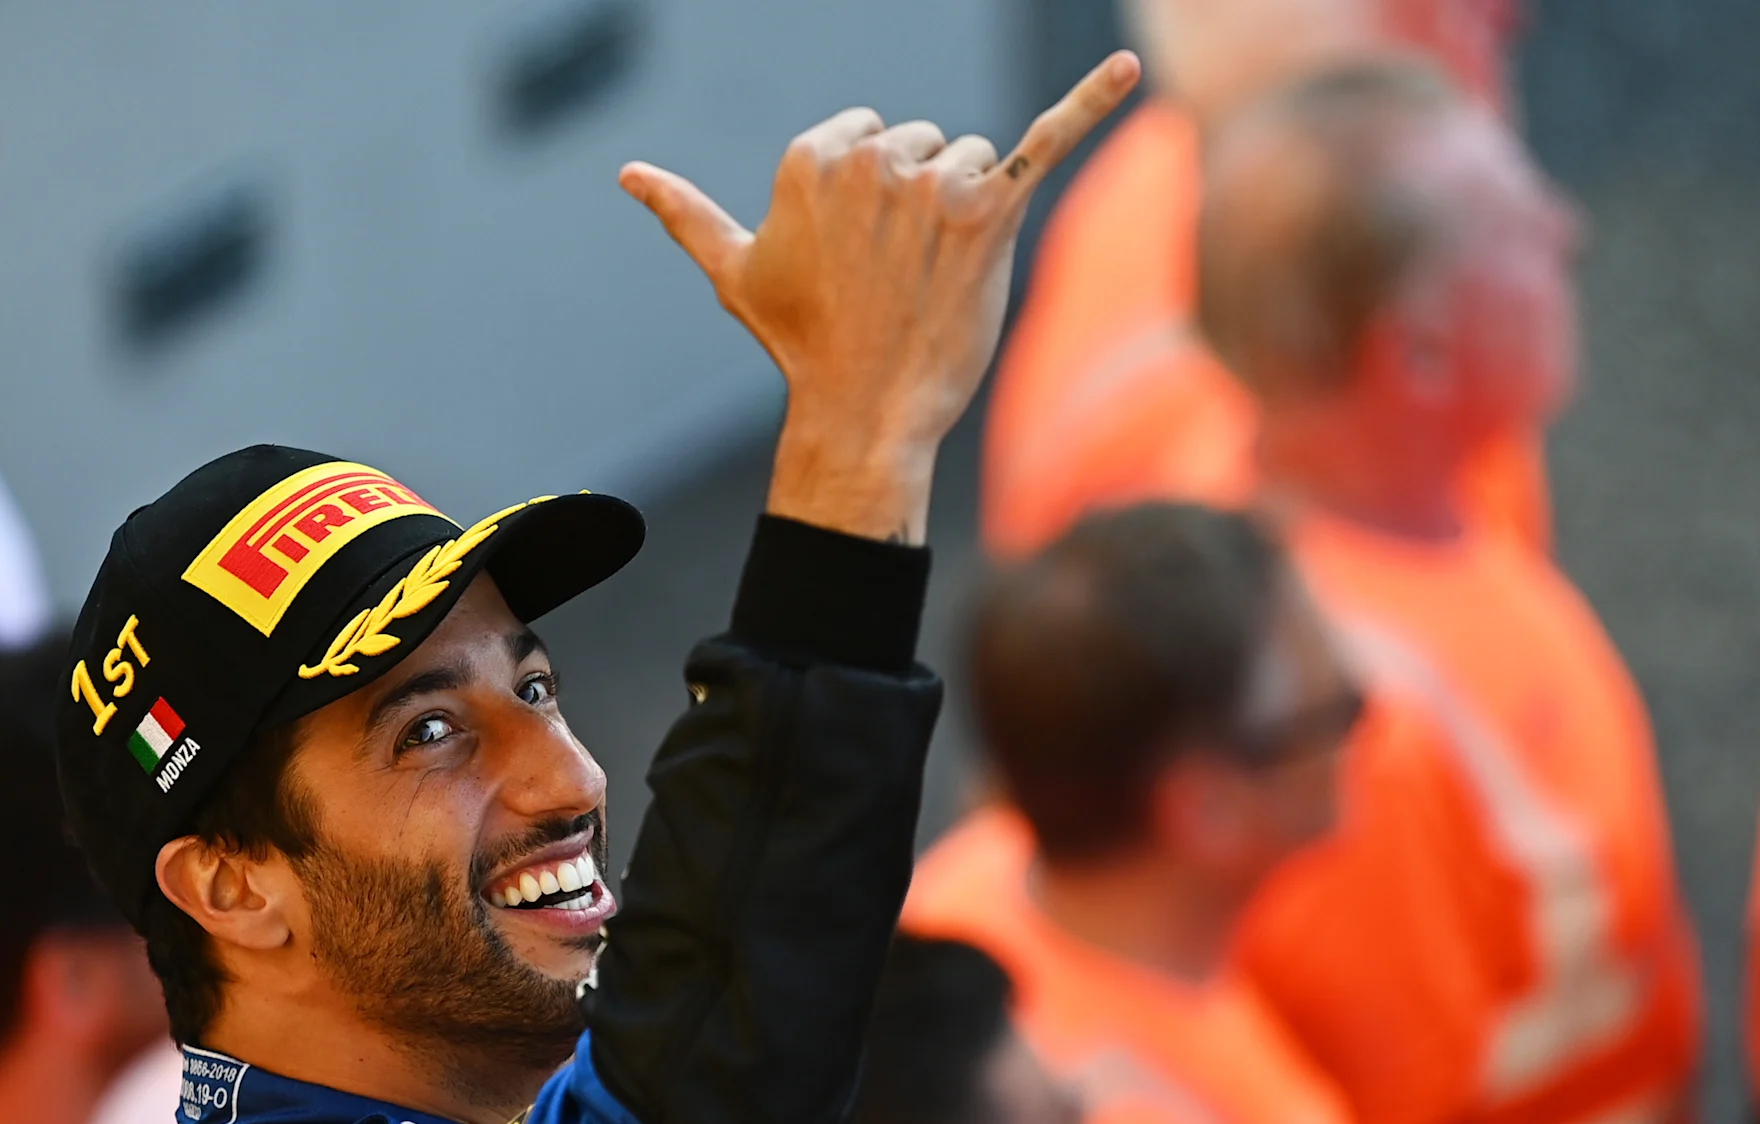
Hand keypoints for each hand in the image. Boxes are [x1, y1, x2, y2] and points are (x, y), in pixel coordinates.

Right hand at [620, 52, 1139, 541]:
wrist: (866, 414)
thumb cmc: (802, 343)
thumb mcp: (735, 272)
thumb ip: (685, 213)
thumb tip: (628, 176)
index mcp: (812, 157)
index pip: (869, 134)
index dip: (873, 196)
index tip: (858, 255)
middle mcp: (872, 161)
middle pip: (924, 142)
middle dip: (920, 202)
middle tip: (898, 275)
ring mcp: (933, 184)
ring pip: (973, 158)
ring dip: (965, 212)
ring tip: (938, 276)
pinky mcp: (991, 212)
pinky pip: (1047, 142)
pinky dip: (1091, 102)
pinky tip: (1131, 73)